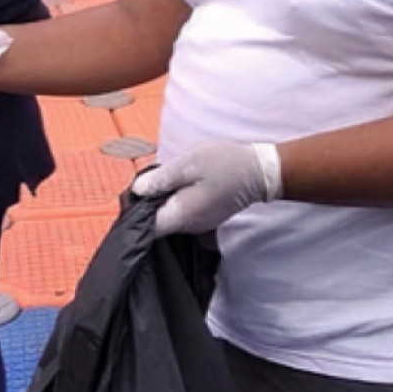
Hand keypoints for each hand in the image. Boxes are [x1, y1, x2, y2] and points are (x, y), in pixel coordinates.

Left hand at [131, 142, 283, 235]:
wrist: (260, 172)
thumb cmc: (225, 164)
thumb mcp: (188, 164)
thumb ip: (161, 179)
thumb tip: (137, 191)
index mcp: (181, 216)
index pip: (146, 227)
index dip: (135, 212)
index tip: (132, 195)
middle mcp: (188, 227)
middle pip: (156, 223)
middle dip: (147, 204)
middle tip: (148, 180)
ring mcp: (198, 224)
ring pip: (168, 217)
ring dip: (162, 200)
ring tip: (164, 179)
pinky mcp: (204, 217)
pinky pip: (181, 213)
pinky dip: (175, 200)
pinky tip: (179, 184)